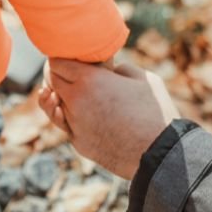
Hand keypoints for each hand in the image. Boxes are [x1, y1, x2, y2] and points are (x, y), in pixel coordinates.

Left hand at [39, 59, 179, 178]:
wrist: (161, 153)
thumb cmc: (155, 112)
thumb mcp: (141, 78)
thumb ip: (118, 69)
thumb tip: (109, 70)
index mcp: (89, 80)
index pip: (55, 63)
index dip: (59, 59)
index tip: (66, 58)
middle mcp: (75, 102)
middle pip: (51, 83)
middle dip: (56, 76)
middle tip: (68, 73)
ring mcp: (75, 125)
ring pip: (56, 106)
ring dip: (62, 98)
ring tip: (75, 94)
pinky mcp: (79, 144)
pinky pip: (68, 126)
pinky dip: (73, 118)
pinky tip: (85, 114)